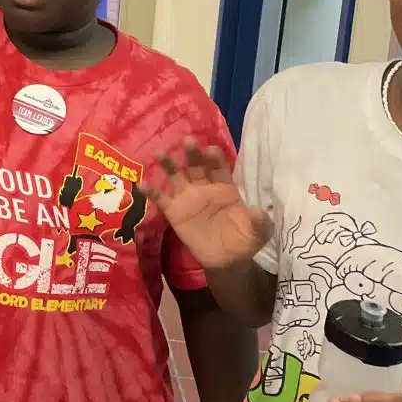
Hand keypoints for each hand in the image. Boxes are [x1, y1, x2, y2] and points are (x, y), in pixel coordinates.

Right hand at [138, 139, 270, 270]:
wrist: (227, 261)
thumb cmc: (244, 241)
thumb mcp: (258, 233)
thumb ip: (259, 222)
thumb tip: (257, 212)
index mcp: (225, 188)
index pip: (219, 168)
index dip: (215, 159)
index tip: (212, 149)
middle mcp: (204, 187)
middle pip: (196, 166)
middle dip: (192, 153)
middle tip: (188, 141)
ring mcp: (187, 198)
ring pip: (176, 176)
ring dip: (168, 164)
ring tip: (160, 153)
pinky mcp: (174, 212)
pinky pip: (160, 199)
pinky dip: (151, 191)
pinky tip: (141, 184)